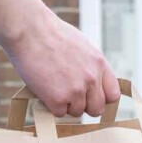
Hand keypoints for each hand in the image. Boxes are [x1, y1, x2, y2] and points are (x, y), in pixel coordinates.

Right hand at [5, 10, 119, 117]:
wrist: (28, 29)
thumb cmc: (49, 34)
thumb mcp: (81, 46)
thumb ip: (91, 65)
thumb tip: (91, 83)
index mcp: (99, 64)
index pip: (113, 95)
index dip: (101, 98)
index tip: (91, 96)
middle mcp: (92, 79)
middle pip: (97, 109)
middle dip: (84, 106)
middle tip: (69, 95)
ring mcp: (76, 90)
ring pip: (76, 112)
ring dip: (65, 104)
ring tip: (52, 85)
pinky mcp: (58, 99)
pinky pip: (59, 113)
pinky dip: (50, 105)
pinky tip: (44, 88)